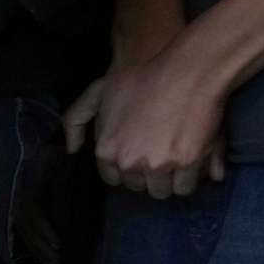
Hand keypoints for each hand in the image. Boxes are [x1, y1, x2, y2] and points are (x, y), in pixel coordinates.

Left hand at [61, 47, 227, 198]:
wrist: (186, 73)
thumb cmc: (142, 80)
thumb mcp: (96, 92)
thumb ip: (75, 119)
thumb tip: (72, 150)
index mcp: (106, 151)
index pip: (113, 178)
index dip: (127, 169)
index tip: (139, 158)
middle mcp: (128, 163)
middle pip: (138, 186)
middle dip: (146, 176)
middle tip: (159, 159)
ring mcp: (158, 165)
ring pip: (162, 191)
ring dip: (168, 181)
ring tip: (175, 164)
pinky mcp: (187, 163)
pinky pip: (185, 187)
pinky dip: (189, 180)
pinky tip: (191, 166)